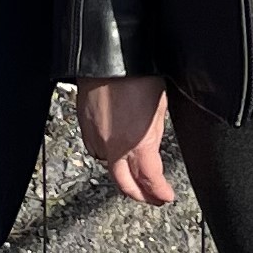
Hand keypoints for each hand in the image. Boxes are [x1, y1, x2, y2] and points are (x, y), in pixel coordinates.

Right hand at [77, 75, 173, 205]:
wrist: (110, 54)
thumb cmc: (139, 74)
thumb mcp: (159, 109)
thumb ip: (154, 135)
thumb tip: (152, 151)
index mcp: (137, 142)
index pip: (150, 180)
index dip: (159, 193)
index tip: (166, 196)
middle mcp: (113, 145)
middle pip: (125, 184)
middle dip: (140, 195)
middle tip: (152, 198)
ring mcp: (96, 137)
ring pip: (108, 167)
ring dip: (123, 176)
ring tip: (136, 177)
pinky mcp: (85, 126)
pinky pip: (96, 150)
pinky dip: (108, 156)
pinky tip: (116, 153)